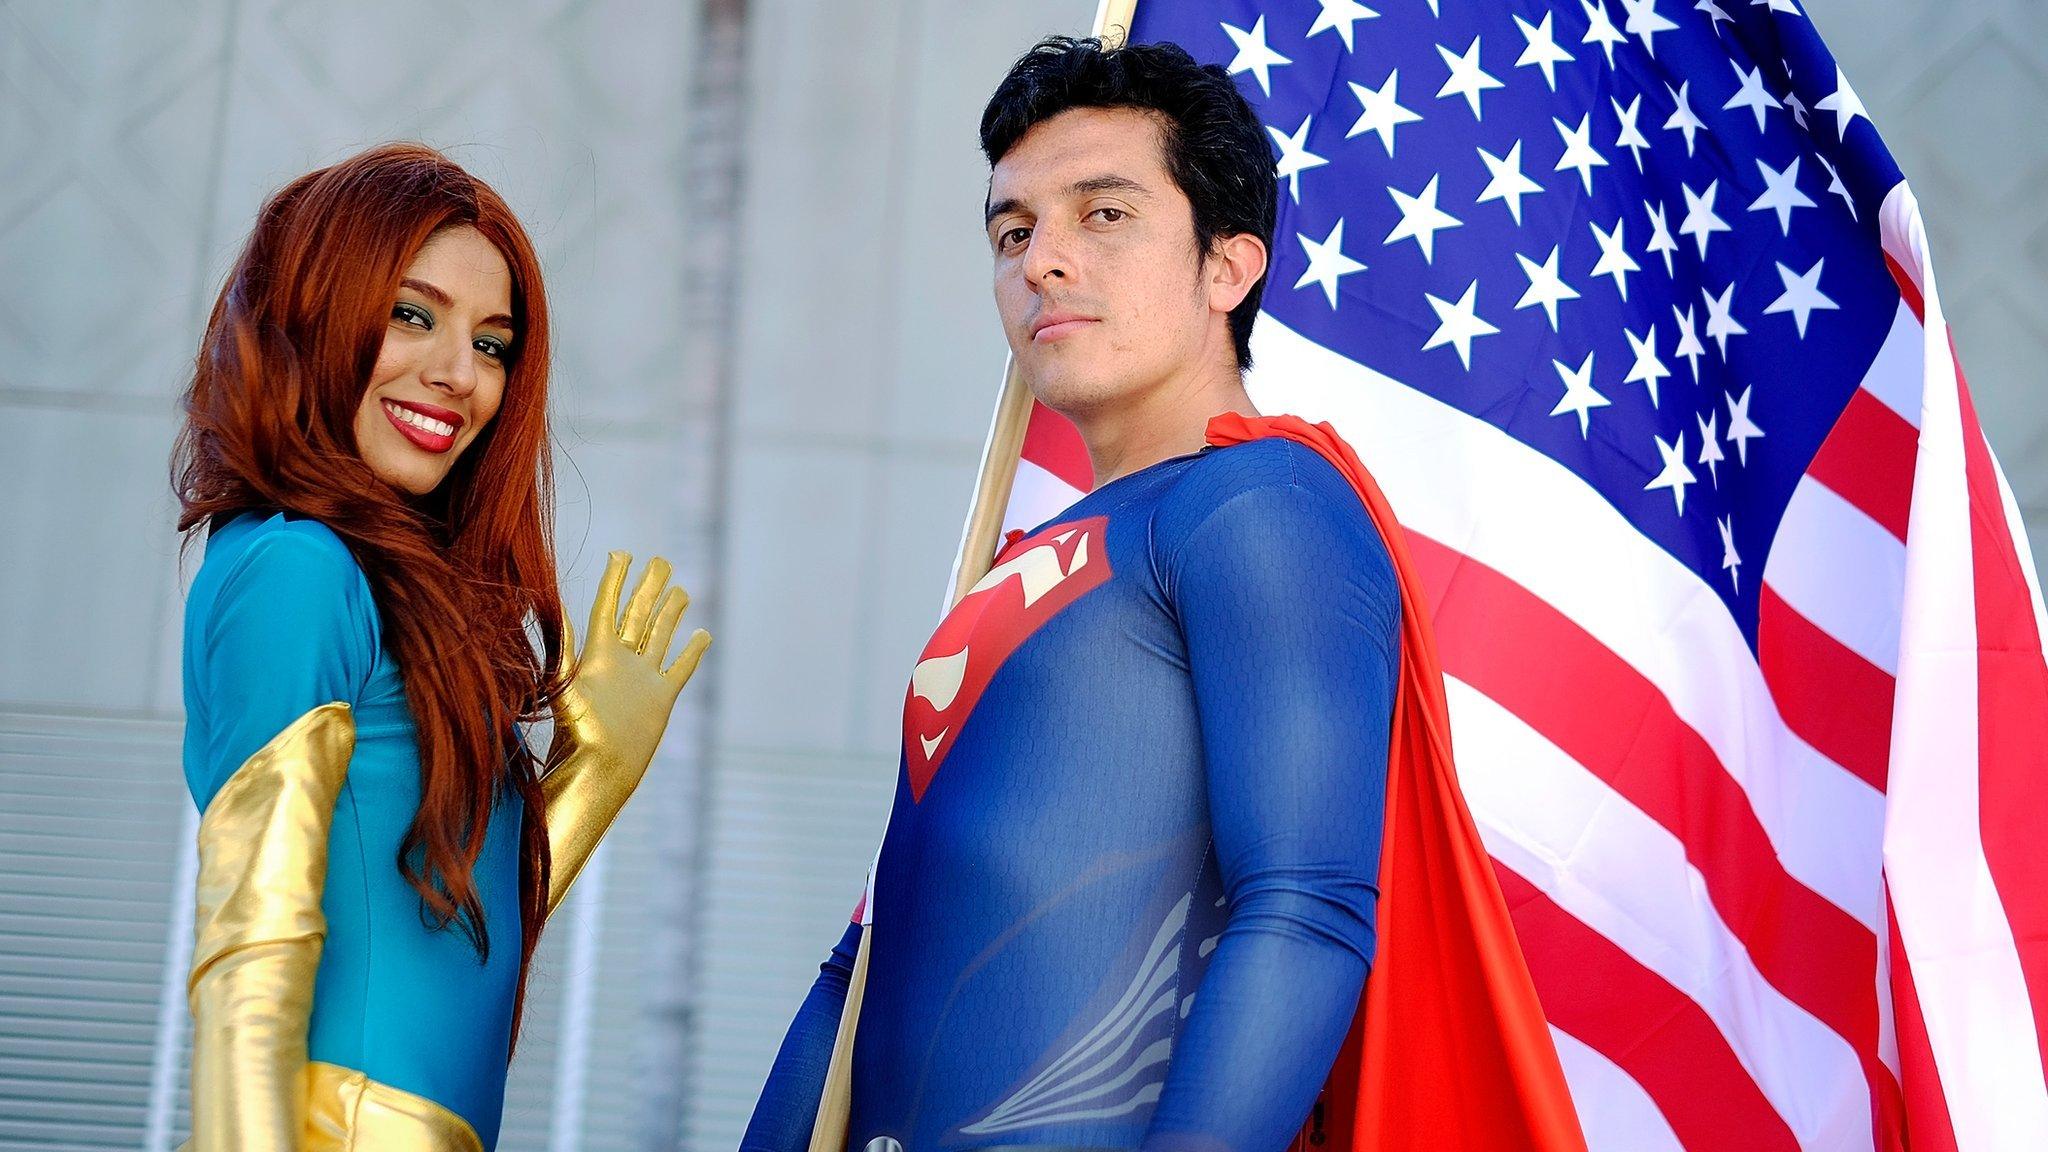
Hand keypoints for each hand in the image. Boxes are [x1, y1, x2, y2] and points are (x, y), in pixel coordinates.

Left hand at [553, 552, 710, 774]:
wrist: (598, 769)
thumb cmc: (576, 734)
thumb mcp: (565, 686)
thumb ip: (564, 650)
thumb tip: (558, 614)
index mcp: (598, 654)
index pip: (607, 607)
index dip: (614, 580)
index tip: (621, 553)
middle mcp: (622, 661)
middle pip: (638, 614)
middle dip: (648, 586)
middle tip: (660, 561)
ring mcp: (643, 678)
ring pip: (660, 635)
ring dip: (670, 612)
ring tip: (680, 590)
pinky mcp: (661, 697)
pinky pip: (680, 668)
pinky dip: (692, 651)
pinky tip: (703, 635)